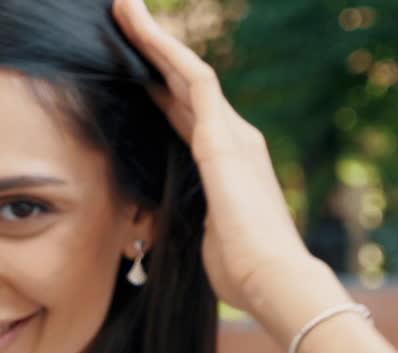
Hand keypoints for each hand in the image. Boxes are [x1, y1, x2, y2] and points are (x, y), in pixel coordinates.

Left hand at [111, 0, 318, 312]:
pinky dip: (164, 50)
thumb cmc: (241, 273)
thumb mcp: (202, 240)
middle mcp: (234, 139)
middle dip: (153, 51)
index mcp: (226, 164)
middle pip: (183, 84)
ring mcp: (232, 134)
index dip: (157, 88)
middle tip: (124, 18)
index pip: (185, 115)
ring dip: (153, 39)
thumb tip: (155, 227)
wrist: (274, 281)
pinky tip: (139, 28)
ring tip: (123, 8)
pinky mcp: (223, 138)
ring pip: (185, 70)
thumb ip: (185, 220)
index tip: (131, 69)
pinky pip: (191, 78)